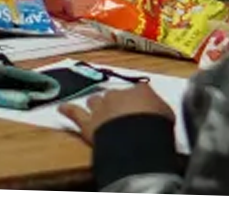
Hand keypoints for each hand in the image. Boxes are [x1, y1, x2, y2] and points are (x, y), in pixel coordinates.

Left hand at [60, 85, 174, 145]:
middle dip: (115, 103)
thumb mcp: (167, 114)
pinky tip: (61, 108)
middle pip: (114, 96)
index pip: (138, 92)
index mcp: (139, 91)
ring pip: (95, 101)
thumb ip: (159, 109)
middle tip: (120, 114)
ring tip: (95, 110)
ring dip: (96, 106)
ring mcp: (101, 108)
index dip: (138, 102)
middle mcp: (118, 95)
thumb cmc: (156, 126)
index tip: (141, 109)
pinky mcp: (88, 124)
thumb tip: (159, 112)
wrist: (137, 139)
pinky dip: (67, 110)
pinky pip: (74, 114)